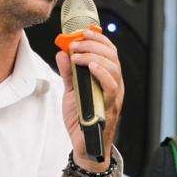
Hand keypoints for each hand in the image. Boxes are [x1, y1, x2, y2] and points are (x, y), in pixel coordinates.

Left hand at [55, 29, 124, 171]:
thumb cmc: (81, 119)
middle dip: (93, 45)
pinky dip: (102, 73)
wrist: (84, 145)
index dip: (98, 39)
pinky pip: (111, 87)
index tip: (82, 32)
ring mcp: (114, 96)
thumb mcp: (71, 91)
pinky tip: (90, 66)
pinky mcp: (110, 107)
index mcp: (106, 78)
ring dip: (94, 56)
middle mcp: (114, 84)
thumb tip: (61, 53)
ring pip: (113, 68)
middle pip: (112, 56)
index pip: (109, 51)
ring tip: (78, 55)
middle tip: (75, 44)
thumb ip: (68, 73)